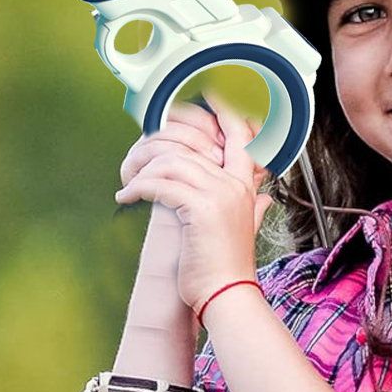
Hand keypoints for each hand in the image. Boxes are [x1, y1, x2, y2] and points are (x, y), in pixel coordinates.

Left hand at [115, 103, 272, 312]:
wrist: (227, 296)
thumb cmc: (228, 267)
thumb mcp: (247, 231)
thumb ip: (256, 209)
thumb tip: (265, 198)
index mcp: (246, 186)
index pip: (239, 135)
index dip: (224, 111)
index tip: (207, 94)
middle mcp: (235, 185)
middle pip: (193, 143)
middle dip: (159, 144)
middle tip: (136, 156)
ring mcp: (219, 195)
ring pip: (173, 162)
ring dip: (142, 170)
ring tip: (128, 183)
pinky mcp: (200, 209)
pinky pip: (161, 185)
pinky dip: (138, 188)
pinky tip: (126, 197)